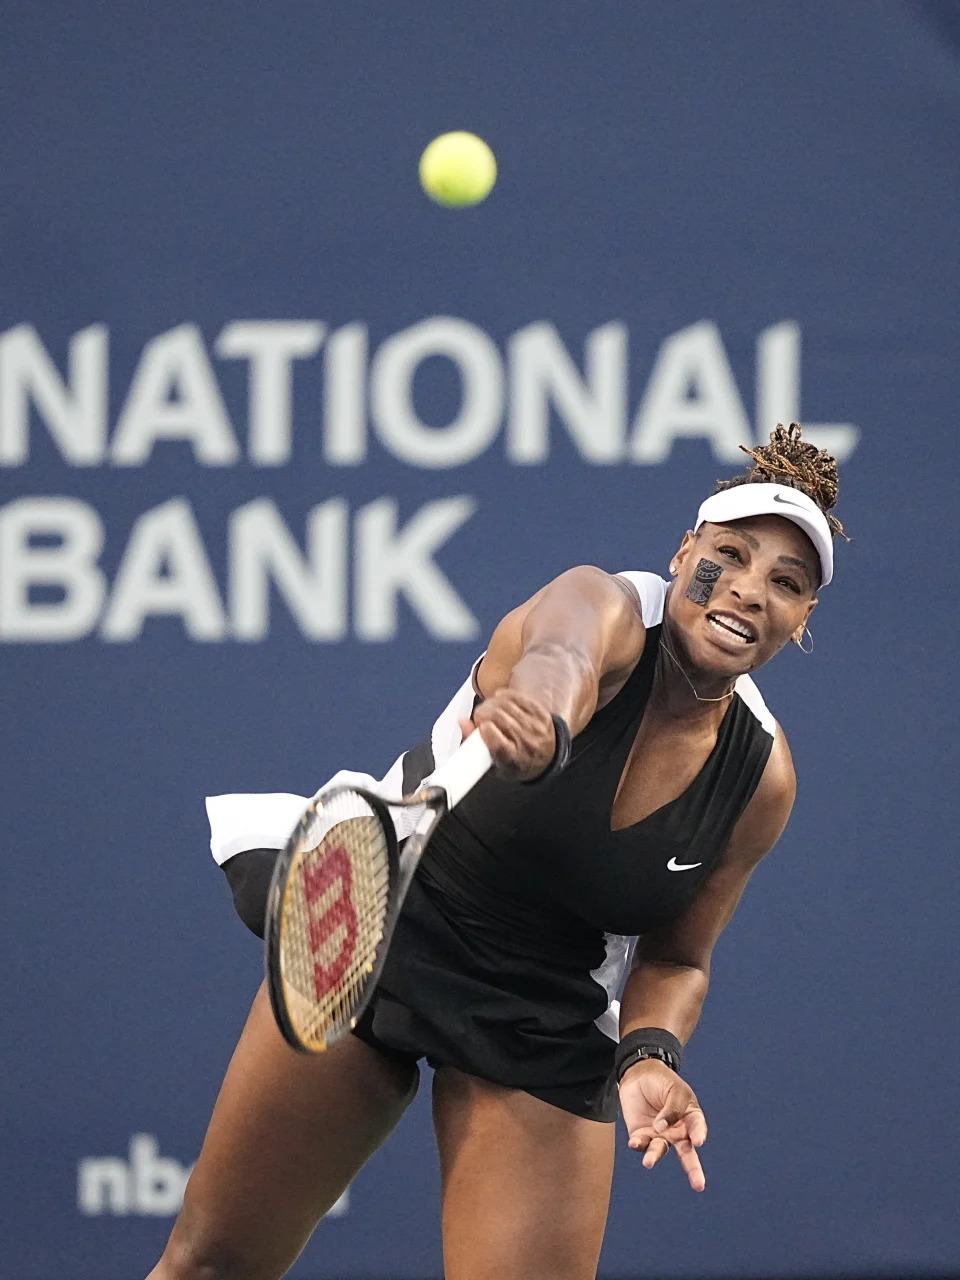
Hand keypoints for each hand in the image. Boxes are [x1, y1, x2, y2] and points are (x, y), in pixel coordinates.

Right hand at [459, 690, 555, 781]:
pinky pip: (518, 696)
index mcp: (513, 760)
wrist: (548, 758)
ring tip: (488, 711)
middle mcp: (526, 742)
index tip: (481, 728)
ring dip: (491, 703)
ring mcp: (535, 726)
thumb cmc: (517, 763)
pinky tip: (499, 700)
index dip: (485, 730)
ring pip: (506, 704)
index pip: (498, 743)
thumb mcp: (492, 764)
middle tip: (480, 718)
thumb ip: (473, 745)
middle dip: (483, 713)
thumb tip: (463, 722)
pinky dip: (504, 695)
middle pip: (499, 717)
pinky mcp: (540, 712)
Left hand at [618, 1057, 707, 1191]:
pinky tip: (634, 1142)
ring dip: (654, 1156)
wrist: (638, 1075)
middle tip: (699, 1185)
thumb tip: (662, 1129)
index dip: (699, 1134)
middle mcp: (677, 1131)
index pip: (697, 1127)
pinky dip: (638, 1145)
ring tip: (648, 1162)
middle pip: (687, 1153)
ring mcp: (660, 1135)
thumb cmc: (662, 1082)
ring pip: (660, 1150)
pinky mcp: (642, 1135)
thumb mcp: (673, 1090)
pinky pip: (642, 1144)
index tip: (698, 1141)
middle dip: (693, 1170)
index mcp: (690, 1117)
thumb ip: (672, 1109)